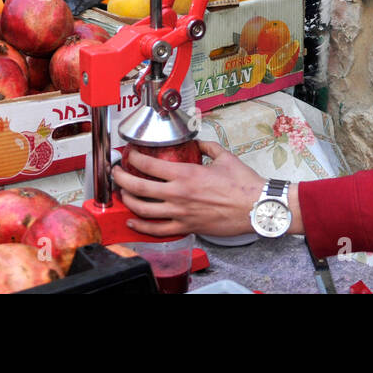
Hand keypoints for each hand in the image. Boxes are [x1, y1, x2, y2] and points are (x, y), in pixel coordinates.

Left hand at [113, 140, 264, 237]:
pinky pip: (157, 230)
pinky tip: (133, 220)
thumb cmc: (243, 184)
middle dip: (121, 178)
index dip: (133, 158)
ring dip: (127, 200)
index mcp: (186, 173)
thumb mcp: (223, 156)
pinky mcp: (186, 227)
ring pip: (143, 210)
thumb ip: (206, 147)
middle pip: (138, 187)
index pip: (149, 165)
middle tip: (116, 172)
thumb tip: (197, 142)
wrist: (256, 207)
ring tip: (122, 193)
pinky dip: (141, 225)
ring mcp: (181, 213)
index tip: (128, 154)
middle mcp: (179, 194)